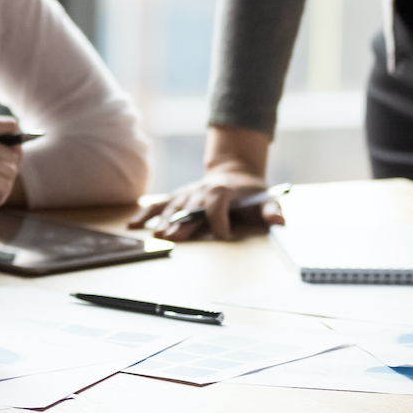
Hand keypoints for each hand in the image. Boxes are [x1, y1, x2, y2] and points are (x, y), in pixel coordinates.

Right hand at [129, 124, 279, 240]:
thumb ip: (272, 210)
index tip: (223, 234)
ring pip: (172, 207)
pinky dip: (146, 213)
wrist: (235, 174)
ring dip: (164, 221)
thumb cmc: (251, 194)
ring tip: (157, 235)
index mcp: (222, 192)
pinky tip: (133, 225)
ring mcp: (186, 194)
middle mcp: (200, 191)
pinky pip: (159, 205)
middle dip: (182, 222)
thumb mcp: (268, 199)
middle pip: (190, 208)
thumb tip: (279, 220)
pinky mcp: (177, 198)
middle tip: (173, 238)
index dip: (220, 219)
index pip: (218, 205)